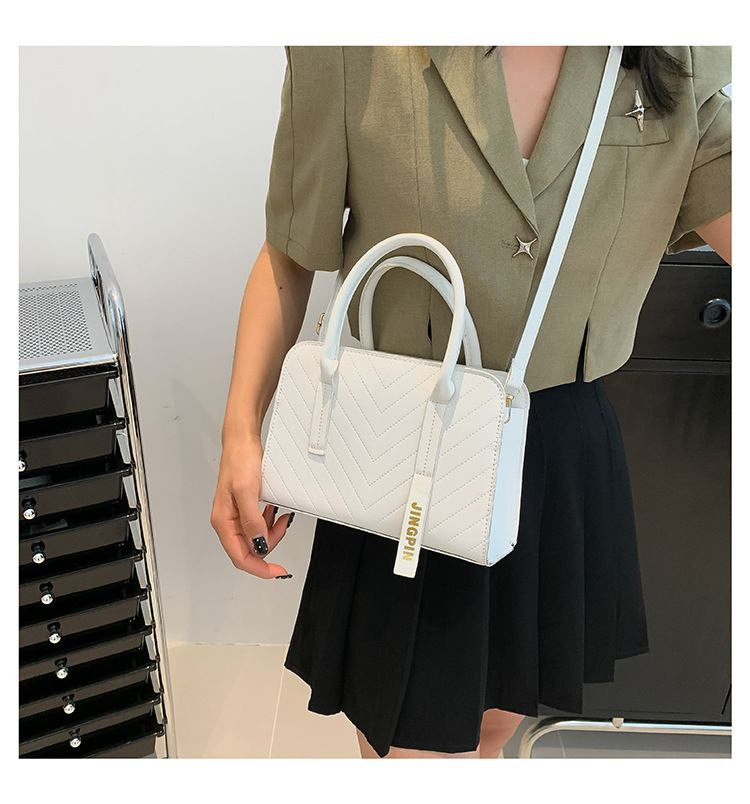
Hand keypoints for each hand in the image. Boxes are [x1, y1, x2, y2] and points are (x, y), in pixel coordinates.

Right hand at [210, 433, 292, 578]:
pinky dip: (269, 521)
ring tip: (280, 516)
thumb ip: (252, 522)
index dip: (260, 568)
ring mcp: (234, 515)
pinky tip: (274, 511)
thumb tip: (258, 546)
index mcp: (223, 521)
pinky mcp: (243, 508)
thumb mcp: (248, 492)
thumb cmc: (240, 461)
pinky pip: (258, 524)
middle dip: (270, 543)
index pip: (240, 557)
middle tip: (283, 525)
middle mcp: (227, 521)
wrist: (241, 441)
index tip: (277, 572)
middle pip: (249, 549)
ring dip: (271, 531)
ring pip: (255, 538)